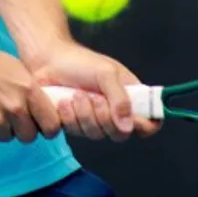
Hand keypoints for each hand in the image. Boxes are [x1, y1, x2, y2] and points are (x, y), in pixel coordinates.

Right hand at [0, 34, 61, 143]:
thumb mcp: (14, 67)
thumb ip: (28, 90)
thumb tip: (39, 109)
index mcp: (28, 89)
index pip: (51, 125)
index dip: (46, 127)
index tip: (40, 124)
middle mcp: (15, 108)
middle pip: (29, 136)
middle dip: (22, 129)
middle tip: (12, 117)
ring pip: (7, 137)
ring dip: (1, 128)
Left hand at [28, 41, 161, 141]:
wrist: (48, 61)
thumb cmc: (80, 62)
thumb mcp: (106, 73)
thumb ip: (120, 99)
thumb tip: (129, 126)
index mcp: (130, 97)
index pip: (149, 121)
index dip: (145, 126)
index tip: (135, 121)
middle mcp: (114, 112)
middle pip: (120, 134)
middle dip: (105, 118)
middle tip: (94, 98)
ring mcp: (94, 120)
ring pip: (97, 135)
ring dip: (85, 115)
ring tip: (76, 95)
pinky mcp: (75, 125)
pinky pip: (77, 133)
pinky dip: (70, 118)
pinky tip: (64, 103)